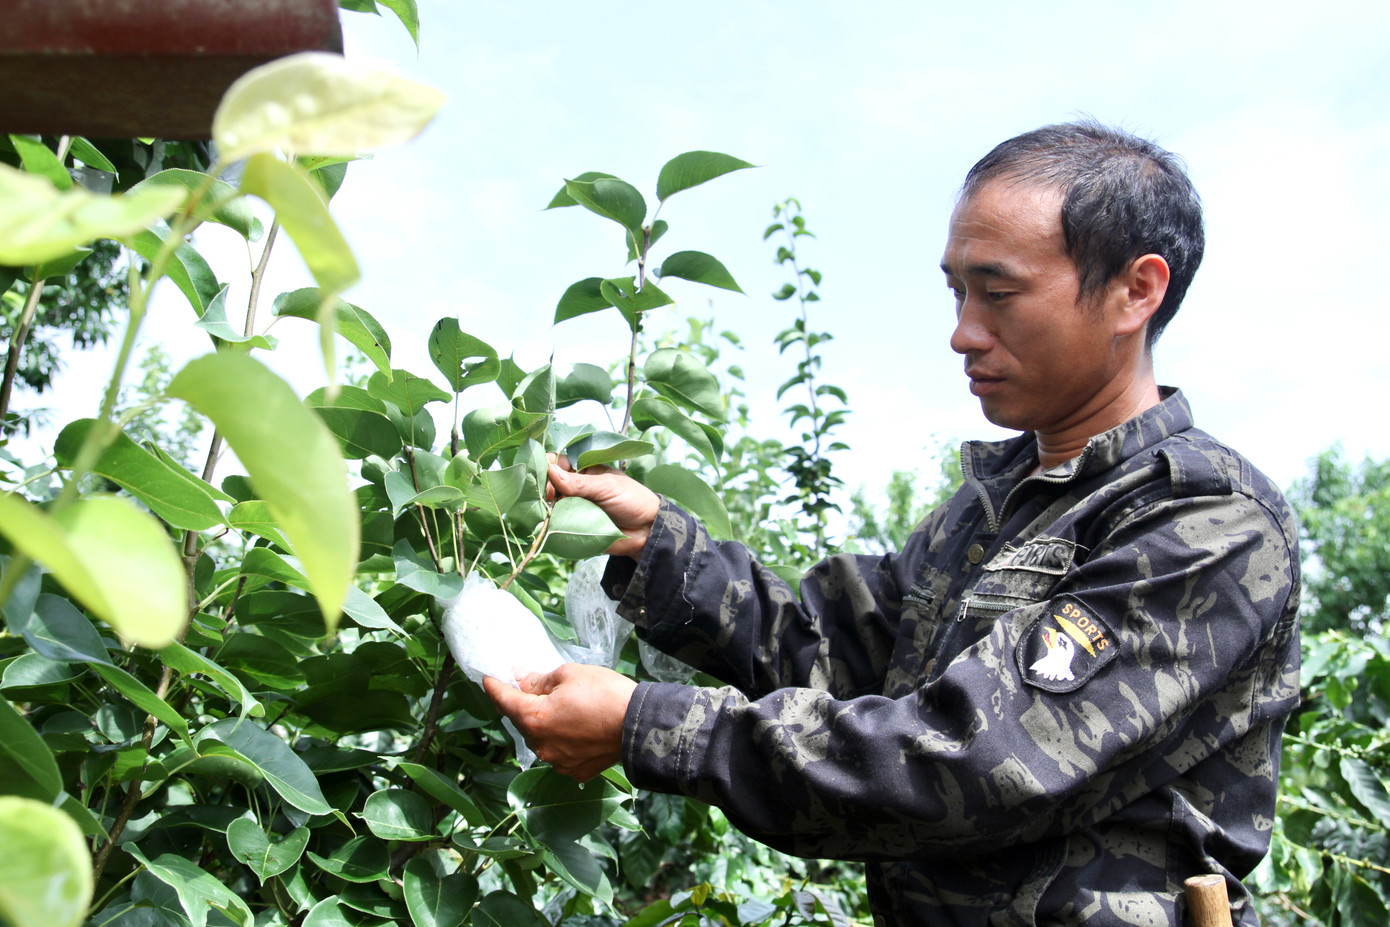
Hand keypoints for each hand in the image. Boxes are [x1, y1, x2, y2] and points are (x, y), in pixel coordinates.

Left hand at [483, 663, 637, 780]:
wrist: (641, 726)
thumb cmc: (606, 695)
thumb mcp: (568, 675)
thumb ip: (536, 679)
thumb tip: (517, 677)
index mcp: (534, 720)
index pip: (503, 700)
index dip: (494, 686)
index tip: (488, 677)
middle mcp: (540, 746)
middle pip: (521, 721)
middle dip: (523, 704)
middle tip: (531, 687)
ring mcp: (557, 762)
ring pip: (539, 739)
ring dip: (543, 724)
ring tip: (562, 708)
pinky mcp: (575, 771)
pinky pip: (559, 753)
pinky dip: (561, 740)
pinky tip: (577, 728)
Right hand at [547, 455, 659, 558]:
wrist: (646, 531)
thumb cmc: (632, 500)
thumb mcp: (606, 487)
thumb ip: (579, 482)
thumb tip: (551, 471)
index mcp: (583, 470)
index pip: (557, 463)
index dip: (547, 469)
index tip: (548, 480)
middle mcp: (574, 487)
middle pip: (548, 484)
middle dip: (544, 490)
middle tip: (551, 500)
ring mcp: (572, 506)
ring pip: (548, 505)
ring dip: (545, 508)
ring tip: (547, 514)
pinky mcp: (572, 526)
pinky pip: (555, 524)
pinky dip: (550, 524)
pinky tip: (549, 525)